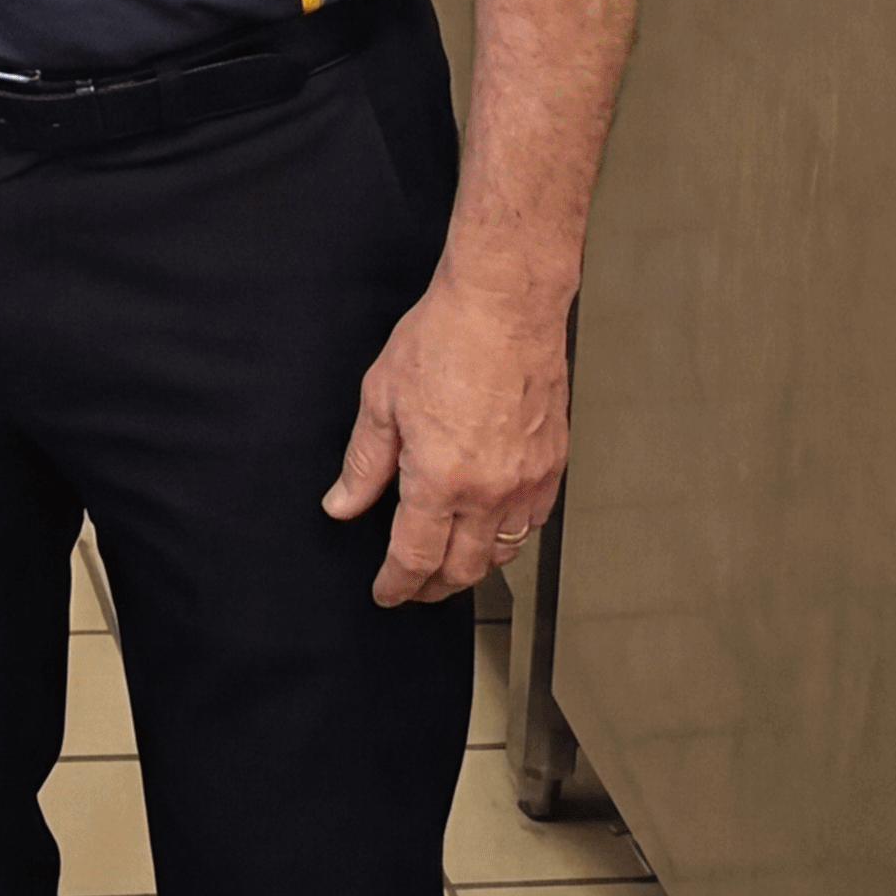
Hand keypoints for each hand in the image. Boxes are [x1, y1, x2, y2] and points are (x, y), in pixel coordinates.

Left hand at [324, 271, 568, 604]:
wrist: (505, 303)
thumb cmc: (446, 337)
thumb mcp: (382, 399)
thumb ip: (363, 463)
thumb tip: (343, 503)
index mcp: (440, 480)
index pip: (415, 558)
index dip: (397, 584)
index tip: (387, 592)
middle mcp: (489, 490)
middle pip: (463, 570)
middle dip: (433, 588)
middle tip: (414, 587)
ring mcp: (527, 479)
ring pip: (502, 552)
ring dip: (473, 566)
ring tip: (450, 562)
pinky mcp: (552, 463)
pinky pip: (533, 521)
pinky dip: (510, 535)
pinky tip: (492, 526)